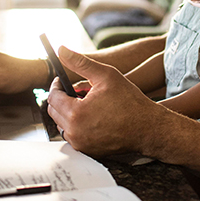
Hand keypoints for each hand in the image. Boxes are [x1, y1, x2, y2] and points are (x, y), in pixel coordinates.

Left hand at [47, 46, 163, 156]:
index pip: (52, 97)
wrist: (147, 127)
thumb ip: (81, 63)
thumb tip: (62, 50)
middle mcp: (74, 132)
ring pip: (62, 123)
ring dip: (69, 111)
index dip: (56, 85)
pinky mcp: (87, 150)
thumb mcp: (106, 75)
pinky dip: (78, 124)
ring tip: (89, 102)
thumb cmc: (129, 101)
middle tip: (80, 90)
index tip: (62, 80)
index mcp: (76, 113)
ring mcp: (80, 143)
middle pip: (54, 111)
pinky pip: (73, 134)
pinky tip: (94, 116)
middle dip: (63, 98)